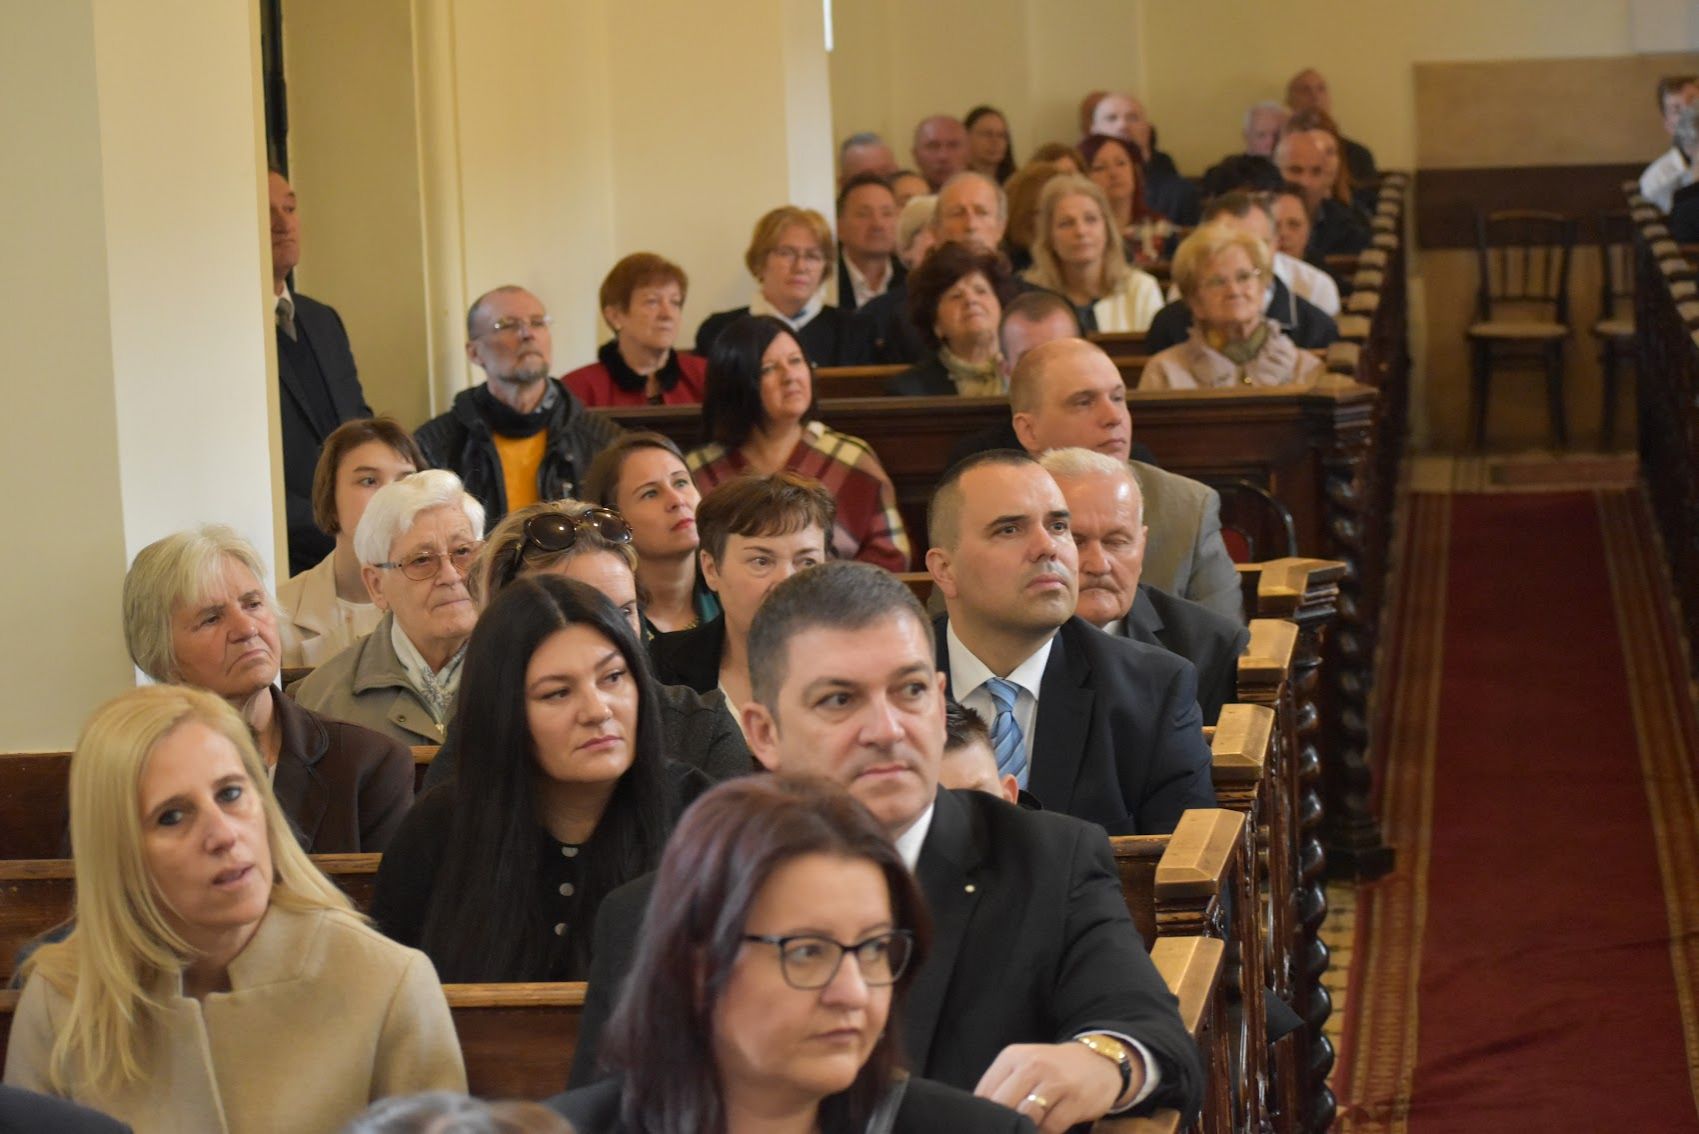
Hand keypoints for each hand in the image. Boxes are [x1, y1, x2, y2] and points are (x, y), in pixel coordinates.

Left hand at [973, 1041, 1127, 1133]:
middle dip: (1002, 1124)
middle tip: (1005, 1131)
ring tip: (1026, 1130)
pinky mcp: (1075, 1099)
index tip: (988, 1125)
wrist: (1098, 1062)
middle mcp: (1033, 1065)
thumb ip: (1001, 1087)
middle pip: (1003, 1104)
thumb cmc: (1053, 1070)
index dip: (984, 1115)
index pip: (985, 1092)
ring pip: (1026, 1116)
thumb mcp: (1024, 1067)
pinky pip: (1051, 1127)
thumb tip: (981, 1117)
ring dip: (1024, 1129)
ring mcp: (1055, 1081)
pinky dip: (1044, 1133)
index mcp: (1012, 1057)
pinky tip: (1044, 1131)